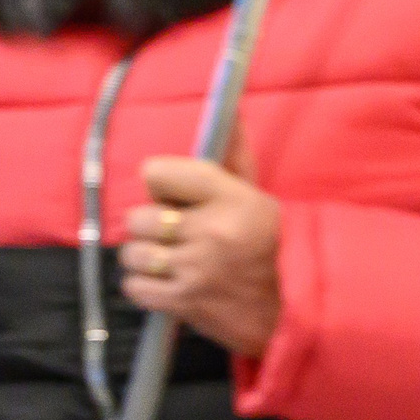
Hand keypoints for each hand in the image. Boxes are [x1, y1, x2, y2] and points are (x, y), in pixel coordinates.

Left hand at [121, 146, 282, 357]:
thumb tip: (232, 113)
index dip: (159, 183)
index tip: (171, 195)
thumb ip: (235, 157)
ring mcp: (195, 269)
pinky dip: (145, 287)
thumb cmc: (266, 244)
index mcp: (231, 198)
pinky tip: (167, 283)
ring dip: (145, 258)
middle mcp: (211, 231)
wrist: (286, 307)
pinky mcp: (182, 302)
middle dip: (148, 227)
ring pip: (133, 254)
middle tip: (169, 233)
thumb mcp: (256, 196)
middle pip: (138, 218)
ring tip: (168, 260)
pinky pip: (134, 287)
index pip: (159, 173)